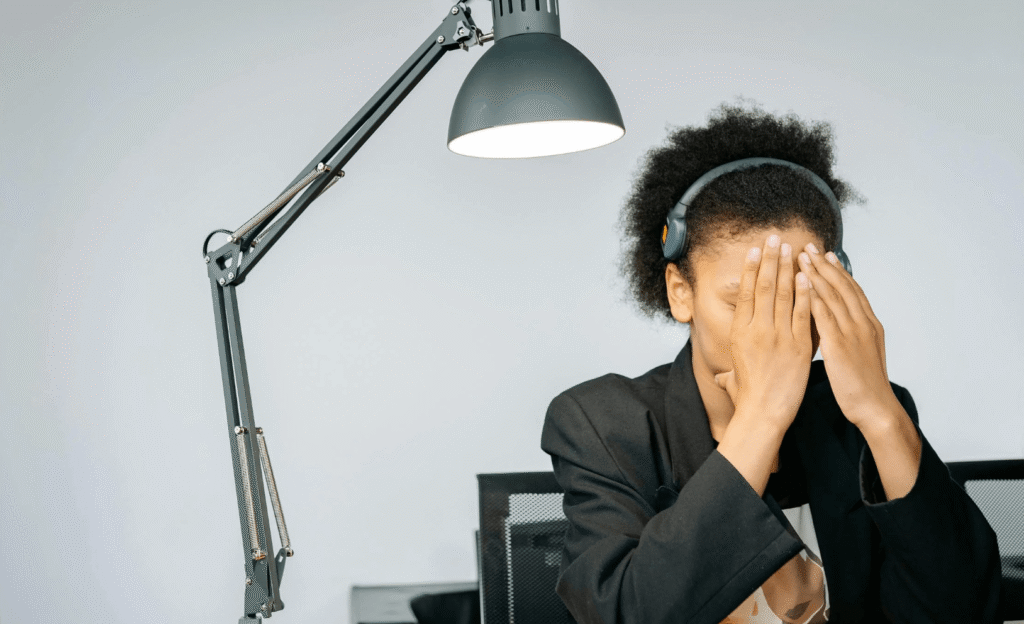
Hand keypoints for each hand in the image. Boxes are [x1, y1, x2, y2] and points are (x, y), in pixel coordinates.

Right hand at [715, 234, 814, 429]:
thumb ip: (726, 375)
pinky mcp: (798, 345)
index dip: (750, 269)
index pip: (745, 293)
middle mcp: (756, 330)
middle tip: (774, 237)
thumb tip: (718, 377)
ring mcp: (777, 336)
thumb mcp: (732, 381)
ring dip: (788, 268)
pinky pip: (802, 313)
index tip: (755, 250)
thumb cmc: (747, 399)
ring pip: (783, 294)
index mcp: (739, 333)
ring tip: (792, 248)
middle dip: (769, 259)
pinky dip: (806, 292)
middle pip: (763, 286)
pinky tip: (808, 275)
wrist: (763, 414)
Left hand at [798, 244, 895, 427]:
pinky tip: (801, 285)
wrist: (875, 408)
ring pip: (833, 296)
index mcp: (869, 325)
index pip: (852, 290)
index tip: (825, 254)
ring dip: (816, 274)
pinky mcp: (840, 345)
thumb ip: (852, 336)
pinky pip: (824, 316)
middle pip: (842, 286)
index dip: (838, 271)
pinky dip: (813, 297)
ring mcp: (853, 333)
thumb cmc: (864, 387)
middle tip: (809, 247)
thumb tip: (841, 327)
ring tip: (801, 257)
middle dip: (824, 265)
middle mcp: (863, 323)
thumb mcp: (861, 354)